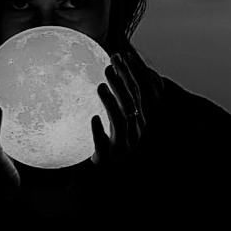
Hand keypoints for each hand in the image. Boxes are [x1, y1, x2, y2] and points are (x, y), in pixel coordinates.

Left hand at [90, 52, 145, 167]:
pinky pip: (104, 144)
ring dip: (110, 103)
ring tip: (99, 86)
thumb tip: (103, 67)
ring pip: (120, 122)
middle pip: (130, 104)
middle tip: (107, 66)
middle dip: (120, 83)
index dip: (128, 73)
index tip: (118, 56)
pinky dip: (99, 131)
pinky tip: (93, 118)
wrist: (101, 174)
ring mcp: (122, 146)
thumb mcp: (110, 118)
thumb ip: (110, 97)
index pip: (136, 92)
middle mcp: (133, 132)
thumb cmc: (105, 141)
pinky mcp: (107, 159)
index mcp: (136, 119)